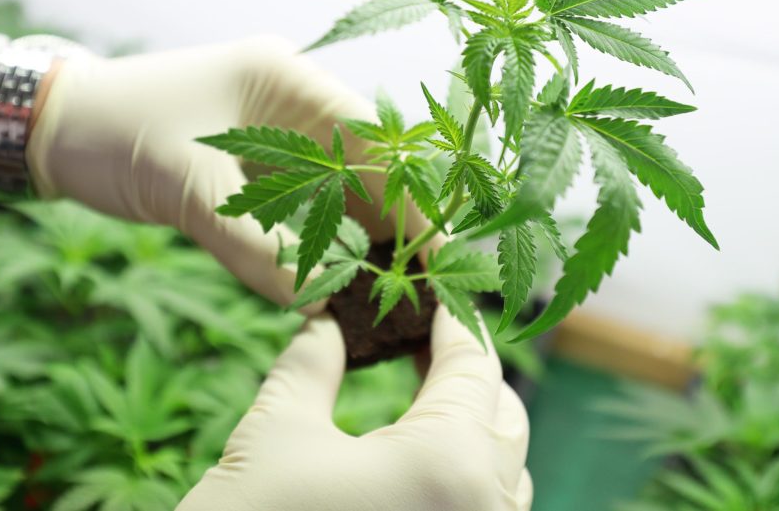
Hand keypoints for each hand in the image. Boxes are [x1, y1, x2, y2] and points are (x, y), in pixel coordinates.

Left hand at [26, 36, 423, 310]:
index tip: (437, 247)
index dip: (411, 193)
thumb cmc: (112, 131)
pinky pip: (300, 212)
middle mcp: (289, 105)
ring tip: (390, 292)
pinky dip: (318, 245)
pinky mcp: (251, 173)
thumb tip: (314, 300)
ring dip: (358, 239)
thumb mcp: (184, 183)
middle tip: (422, 282)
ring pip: (336, 194)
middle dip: (393, 223)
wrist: (50, 128)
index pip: (372, 136)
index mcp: (285, 78)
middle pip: (363, 167)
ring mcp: (271, 139)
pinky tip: (337, 282)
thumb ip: (250, 242)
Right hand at [177, 307, 531, 510]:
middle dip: (465, 372)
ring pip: (502, 471)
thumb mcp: (276, 429)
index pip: (474, 366)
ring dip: (468, 425)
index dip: (453, 319)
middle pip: (503, 417)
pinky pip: (480, 509)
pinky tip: (411, 454)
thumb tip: (328, 319)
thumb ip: (314, 361)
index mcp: (451, 464)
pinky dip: (458, 473)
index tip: (433, 289)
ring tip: (417, 388)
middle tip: (418, 336)